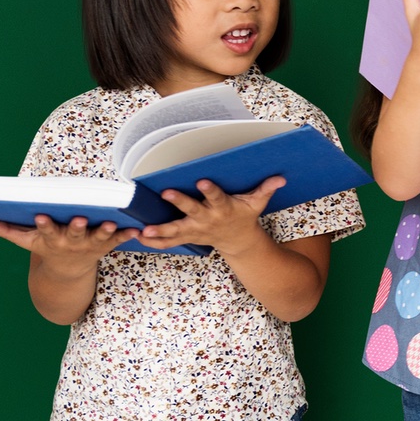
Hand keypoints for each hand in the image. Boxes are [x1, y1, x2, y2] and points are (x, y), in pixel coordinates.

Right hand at [0, 216, 132, 263]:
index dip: (44, 225)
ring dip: (106, 231)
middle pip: (75, 233)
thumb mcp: (27, 241)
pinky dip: (127, 235)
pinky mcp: (105, 245)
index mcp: (52, 239)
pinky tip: (136, 230)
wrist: (67, 271)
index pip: (46, 231)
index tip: (41, 217)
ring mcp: (90, 244)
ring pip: (99, 237)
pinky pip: (118, 240)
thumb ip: (8, 231)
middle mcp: (72, 242)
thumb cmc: (47, 247)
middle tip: (81, 219)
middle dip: (78, 227)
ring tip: (112, 223)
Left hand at [137, 177, 282, 254]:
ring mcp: (195, 230)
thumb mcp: (256, 204)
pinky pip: (168, 242)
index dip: (210, 190)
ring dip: (160, 231)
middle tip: (167, 193)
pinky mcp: (187, 237)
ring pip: (176, 231)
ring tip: (144, 230)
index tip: (202, 180)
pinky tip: (139, 236)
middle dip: (180, 202)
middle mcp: (207, 220)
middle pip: (192, 211)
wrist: (238, 241)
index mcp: (223, 209)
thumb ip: (266, 189)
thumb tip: (281, 178)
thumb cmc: (244, 217)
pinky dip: (153, 241)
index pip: (217, 197)